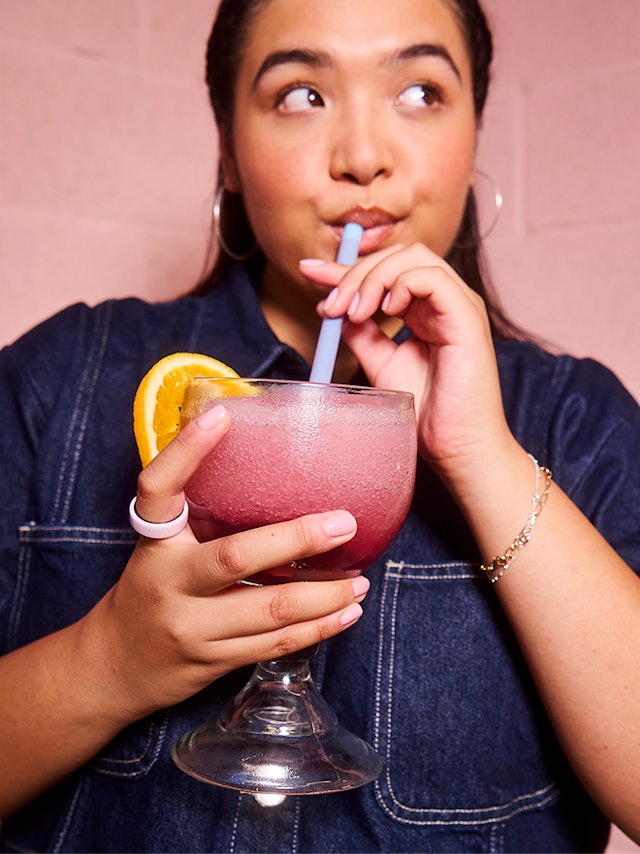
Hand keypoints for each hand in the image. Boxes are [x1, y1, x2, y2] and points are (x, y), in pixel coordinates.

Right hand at [81, 404, 367, 720]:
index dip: (186, 450)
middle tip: (345, 523)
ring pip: (270, 610)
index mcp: (154, 543)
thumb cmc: (150, 589)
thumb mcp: (161, 547)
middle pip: (237, 556)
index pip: (159, 487)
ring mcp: (192, 626)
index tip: (222, 415)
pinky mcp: (214, 660)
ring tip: (360, 579)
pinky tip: (346, 612)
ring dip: (325, 595)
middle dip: (299, 540)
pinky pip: (275, 645)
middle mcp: (169, 582)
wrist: (116, 664)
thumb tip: (257, 459)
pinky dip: (318, 629)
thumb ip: (198, 512)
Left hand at [301, 244, 514, 483]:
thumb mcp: (382, 366)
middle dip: (354, 274)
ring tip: (355, 313)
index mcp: (426, 310)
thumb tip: (335, 309)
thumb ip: (362, 336)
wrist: (457, 448)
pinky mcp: (467, 318)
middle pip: (397, 256)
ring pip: (413, 258)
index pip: (385, 272)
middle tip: (331, 306)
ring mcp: (458, 306)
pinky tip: (385, 312)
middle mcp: (444, 302)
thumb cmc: (429, 413)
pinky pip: (433, 278)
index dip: (344, 268)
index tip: (309, 271)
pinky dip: (401, 284)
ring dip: (373, 279)